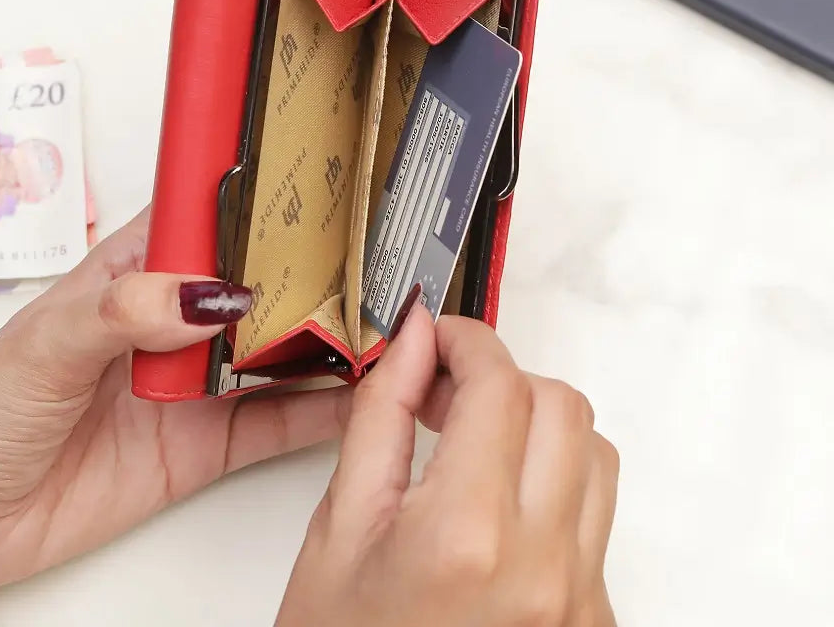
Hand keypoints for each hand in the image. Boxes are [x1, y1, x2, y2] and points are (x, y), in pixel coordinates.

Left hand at [0, 208, 350, 622]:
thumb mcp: (48, 343)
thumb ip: (124, 313)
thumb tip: (208, 297)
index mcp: (137, 272)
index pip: (211, 217)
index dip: (263, 196)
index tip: (321, 177)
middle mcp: (174, 320)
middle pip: (261, 283)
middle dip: (316, 269)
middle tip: (377, 257)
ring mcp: (194, 382)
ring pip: (278, 351)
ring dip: (328, 338)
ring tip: (383, 320)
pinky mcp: (203, 443)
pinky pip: (275, 423)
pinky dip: (320, 411)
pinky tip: (359, 395)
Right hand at [277, 308, 617, 626]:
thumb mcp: (339, 528)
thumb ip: (383, 418)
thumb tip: (416, 341)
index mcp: (466, 537)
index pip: (502, 386)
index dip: (468, 340)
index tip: (437, 337)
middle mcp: (544, 568)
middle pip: (564, 407)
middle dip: (504, 378)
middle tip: (447, 392)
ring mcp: (580, 600)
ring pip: (594, 454)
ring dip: (538, 425)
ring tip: (475, 443)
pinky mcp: (595, 620)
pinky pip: (596, 515)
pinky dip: (553, 482)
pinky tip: (497, 504)